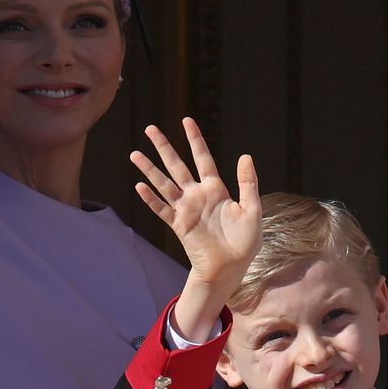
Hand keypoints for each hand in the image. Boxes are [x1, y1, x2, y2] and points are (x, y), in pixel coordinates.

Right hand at [131, 118, 260, 329]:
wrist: (231, 267)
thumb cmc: (245, 241)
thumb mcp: (252, 209)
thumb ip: (248, 183)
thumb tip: (245, 156)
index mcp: (216, 189)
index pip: (203, 158)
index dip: (194, 139)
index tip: (186, 121)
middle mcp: (198, 195)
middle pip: (177, 165)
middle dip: (163, 147)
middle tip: (150, 128)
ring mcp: (186, 209)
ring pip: (164, 184)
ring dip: (150, 169)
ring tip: (135, 154)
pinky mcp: (179, 225)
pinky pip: (162, 209)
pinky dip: (151, 198)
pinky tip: (139, 186)